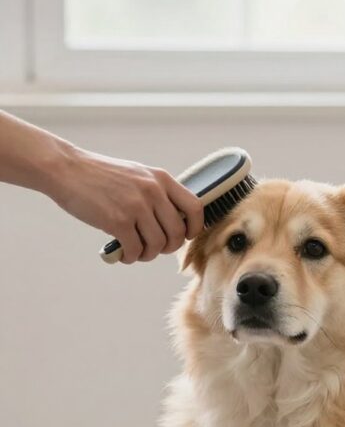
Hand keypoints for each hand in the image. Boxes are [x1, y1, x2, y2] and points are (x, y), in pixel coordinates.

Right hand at [50, 147, 203, 263]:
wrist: (67, 169)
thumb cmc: (100, 175)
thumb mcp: (137, 175)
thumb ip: (156, 193)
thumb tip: (174, 223)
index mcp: (161, 178)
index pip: (195, 208)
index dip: (194, 228)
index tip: (183, 237)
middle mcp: (153, 191)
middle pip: (177, 233)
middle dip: (167, 248)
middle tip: (153, 248)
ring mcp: (136, 206)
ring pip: (157, 245)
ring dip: (147, 255)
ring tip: (135, 251)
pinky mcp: (118, 221)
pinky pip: (135, 250)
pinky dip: (131, 257)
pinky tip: (122, 253)